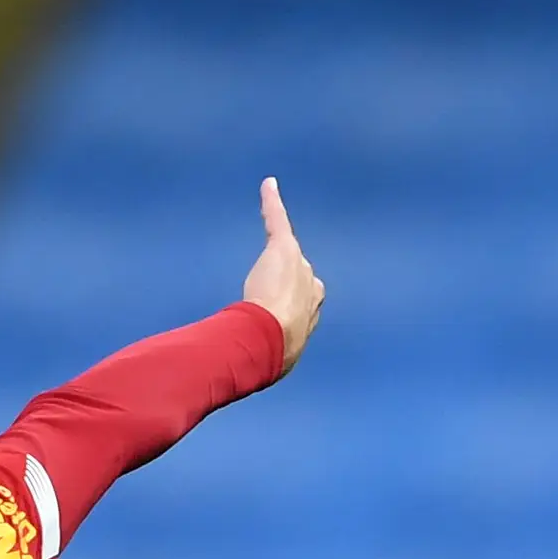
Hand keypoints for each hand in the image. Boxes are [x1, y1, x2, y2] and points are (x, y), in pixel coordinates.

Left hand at [238, 176, 323, 371]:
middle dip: (278, 288)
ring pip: (281, 258)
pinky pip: (277, 220)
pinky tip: (268, 184)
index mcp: (315, 307)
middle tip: (263, 308)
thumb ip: (265, 350)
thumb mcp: (274, 356)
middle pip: (292, 276)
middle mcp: (313, 282)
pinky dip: (272, 202)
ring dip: (269, 272)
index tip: (276, 315)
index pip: (301, 296)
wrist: (272, 339)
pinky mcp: (283, 247)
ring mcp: (299, 264)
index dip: (284, 304)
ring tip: (258, 289)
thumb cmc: (274, 352)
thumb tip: (243, 374)